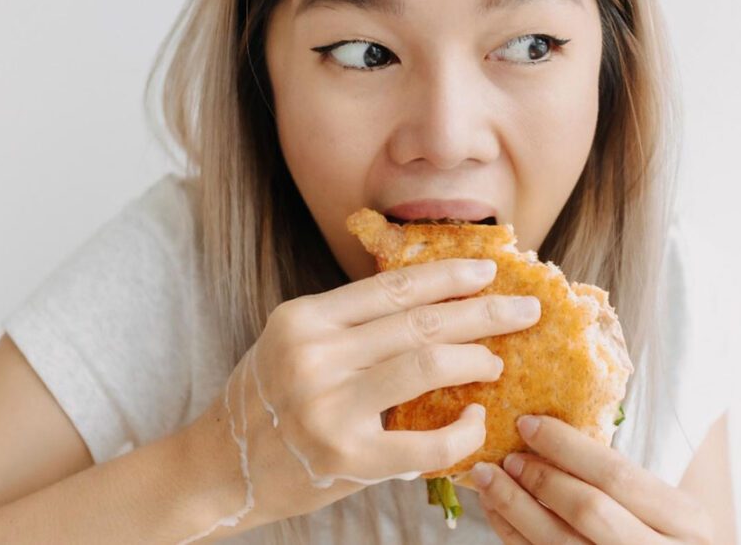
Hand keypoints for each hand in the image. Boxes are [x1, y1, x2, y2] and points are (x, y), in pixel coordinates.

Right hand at [198, 258, 540, 528]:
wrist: (216, 469)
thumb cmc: (264, 403)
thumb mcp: (293, 345)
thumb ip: (348, 326)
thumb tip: (429, 305)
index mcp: (303, 319)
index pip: (391, 287)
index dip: (447, 276)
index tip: (487, 272)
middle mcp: (313, 354)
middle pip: (418, 320)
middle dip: (483, 311)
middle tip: (525, 308)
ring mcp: (328, 405)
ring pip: (425, 364)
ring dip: (475, 358)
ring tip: (499, 360)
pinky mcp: (344, 455)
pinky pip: (424, 440)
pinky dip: (460, 430)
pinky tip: (475, 420)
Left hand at [472, 415, 714, 543]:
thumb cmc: (668, 535)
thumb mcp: (669, 508)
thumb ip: (624, 478)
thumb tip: (549, 432)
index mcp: (686, 520)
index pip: (616, 474)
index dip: (566, 446)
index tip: (527, 423)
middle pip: (588, 510)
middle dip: (540, 478)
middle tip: (507, 456)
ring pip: (557, 543)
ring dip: (514, 507)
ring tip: (487, 478)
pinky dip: (512, 533)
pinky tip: (496, 510)